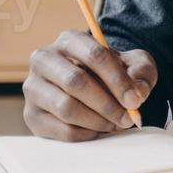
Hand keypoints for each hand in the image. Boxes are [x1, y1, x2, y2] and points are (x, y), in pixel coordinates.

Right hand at [22, 29, 156, 140]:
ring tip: (115, 124)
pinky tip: (98, 129)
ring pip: (66, 108)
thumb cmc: (112, 73)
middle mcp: (44, 59)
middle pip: (76, 82)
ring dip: (98, 121)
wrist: (90, 88)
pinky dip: (86, 134)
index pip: (94, 55)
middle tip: (127, 118)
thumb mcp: (133, 65)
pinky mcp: (32, 115)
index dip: (117, 79)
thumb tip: (137, 93)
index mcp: (69, 39)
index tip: (135, 100)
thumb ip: (141, 72)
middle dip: (107, 104)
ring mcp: (33, 87)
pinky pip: (62, 130)